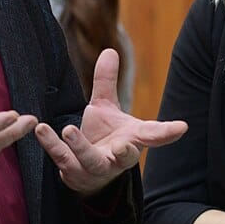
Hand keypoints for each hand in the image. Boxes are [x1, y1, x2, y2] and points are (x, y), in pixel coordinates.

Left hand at [34, 48, 187, 193]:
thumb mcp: (106, 108)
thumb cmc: (102, 137)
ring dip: (79, 146)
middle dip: (125, 153)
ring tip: (67, 129)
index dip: (168, 132)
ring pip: (89, 160)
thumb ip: (106, 82)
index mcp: (132, 143)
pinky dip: (51, 145)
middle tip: (124, 145)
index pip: (153, 137)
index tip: (182, 127)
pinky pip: (61, 159)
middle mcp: (117, 159)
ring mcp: (95, 169)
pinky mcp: (72, 173)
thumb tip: (110, 50)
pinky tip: (41, 129)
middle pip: (126, 158)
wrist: (85, 172)